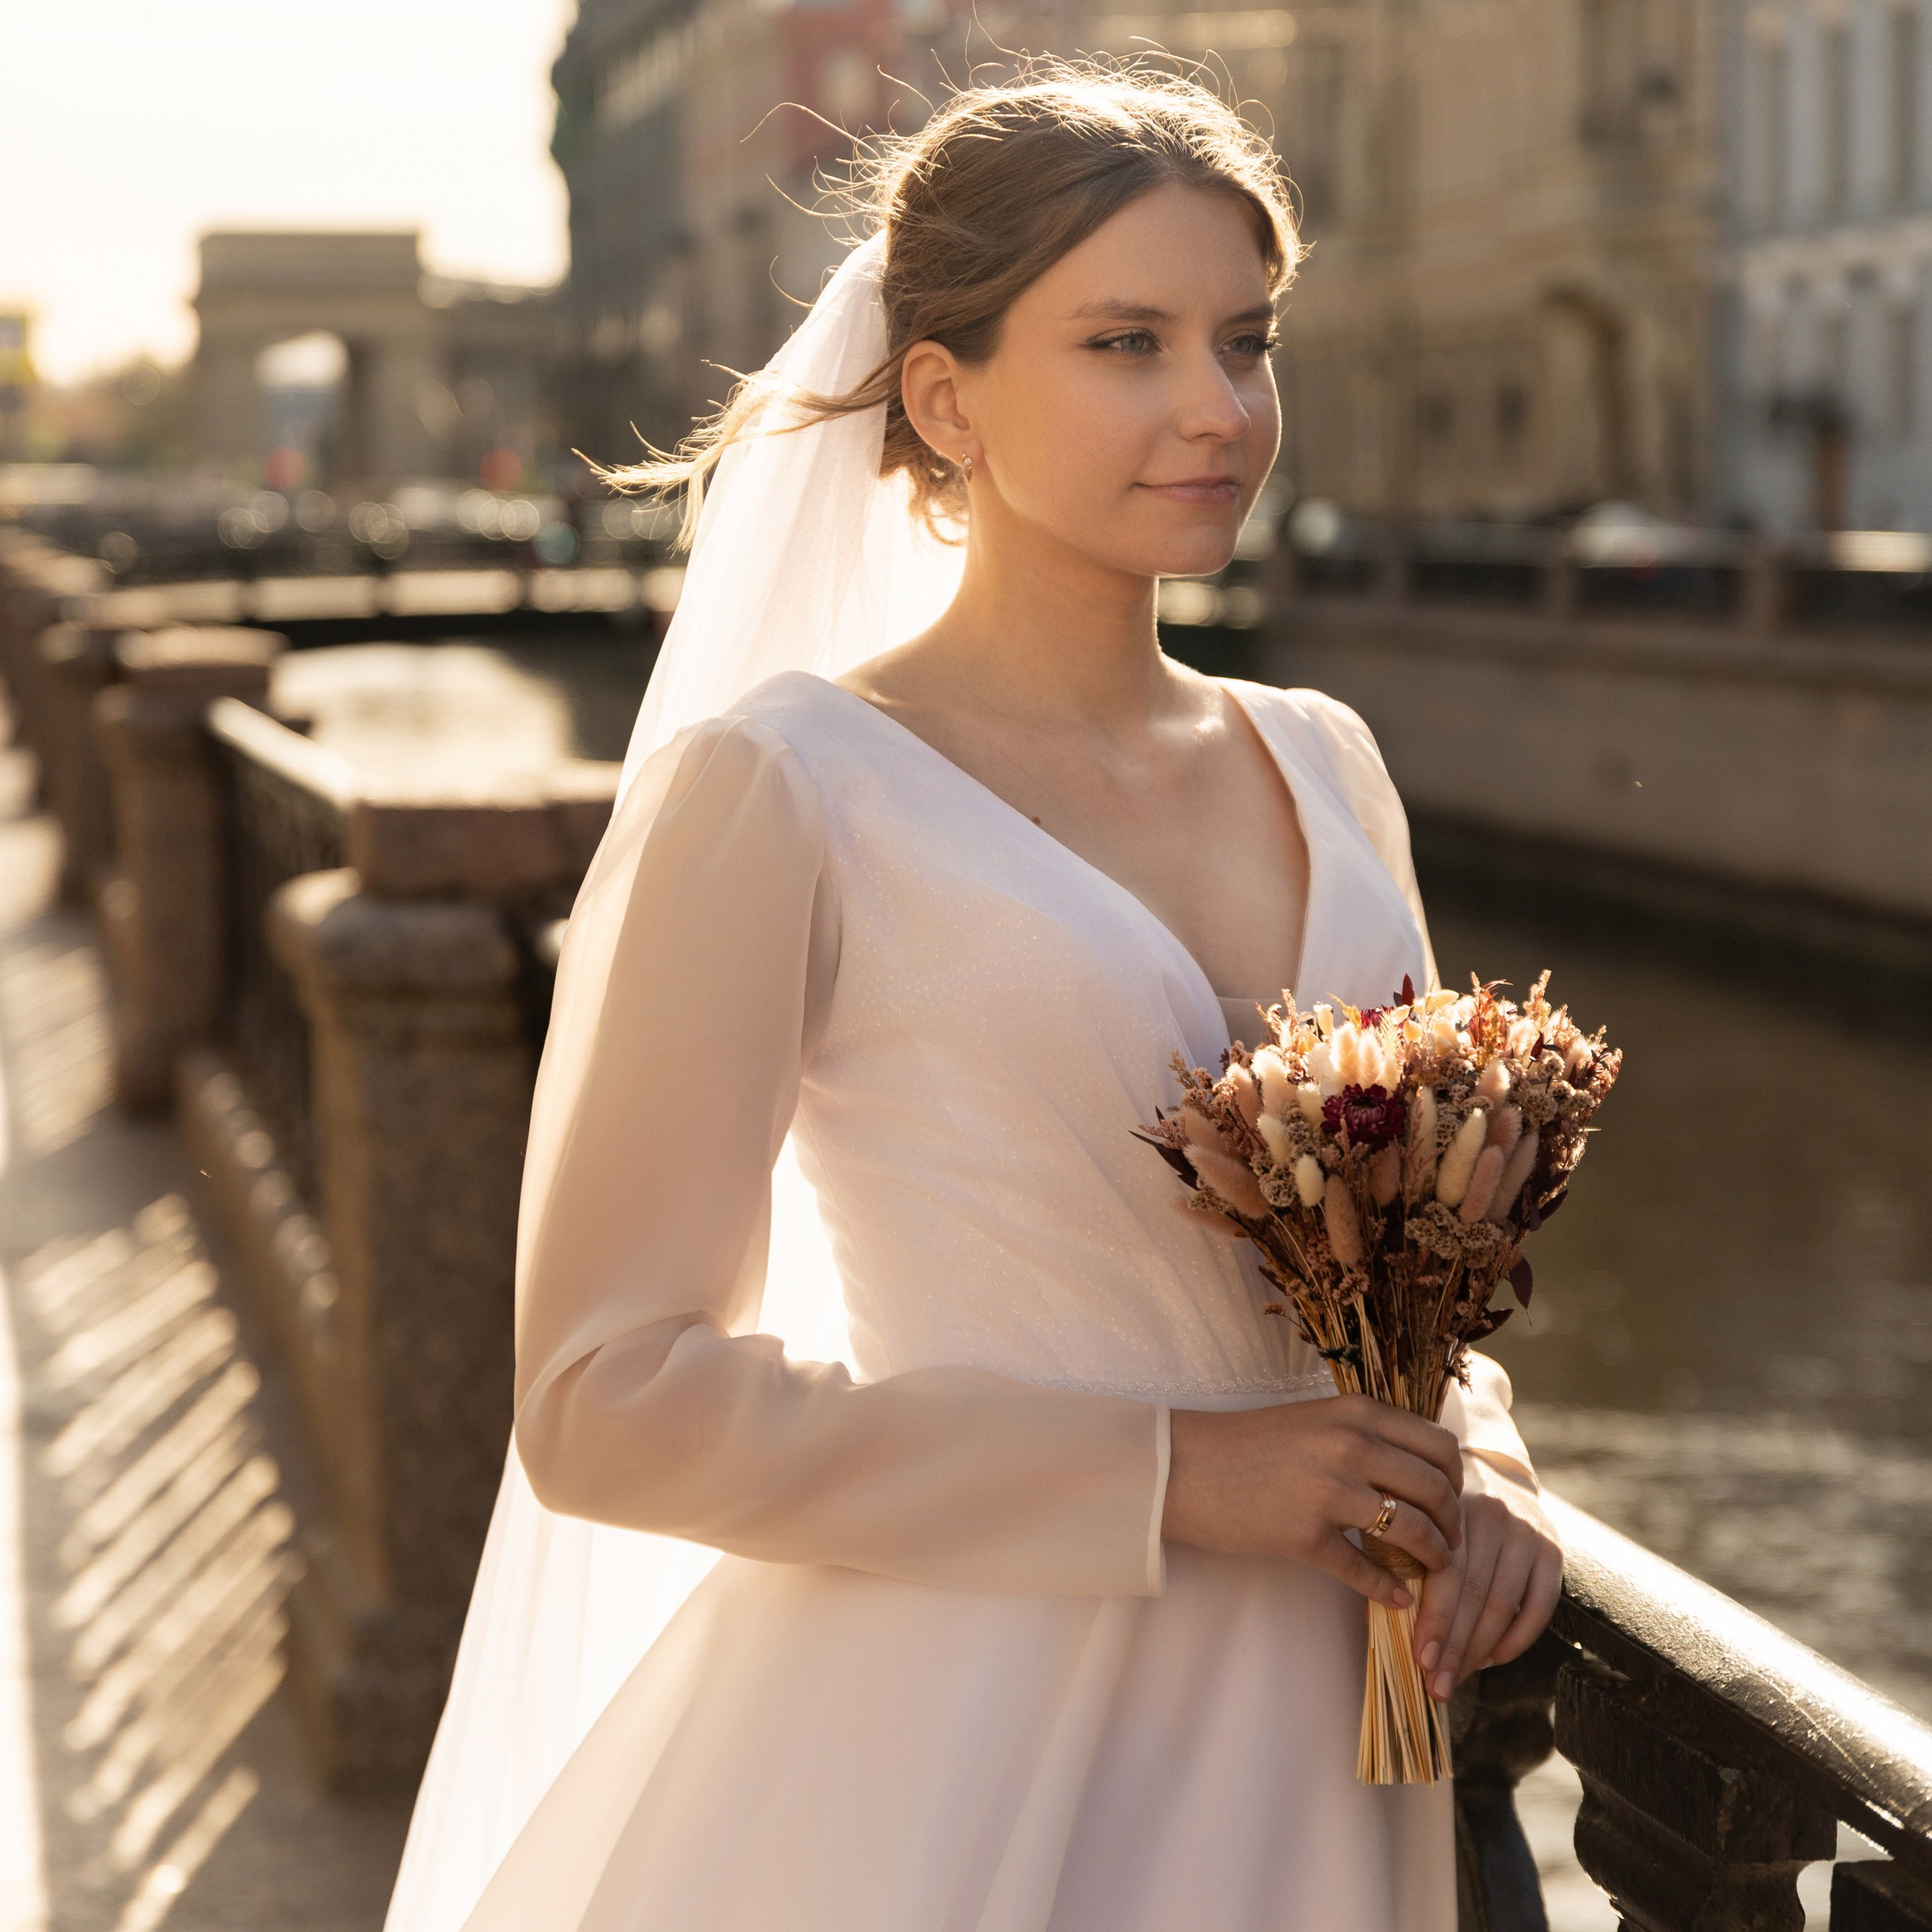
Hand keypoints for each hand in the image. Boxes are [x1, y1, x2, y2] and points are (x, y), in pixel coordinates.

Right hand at [1164, 1394, 1463, 1609]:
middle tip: (1448, 1542)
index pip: (1438, 1445)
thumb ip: (1365, 1435)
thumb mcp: (1315, 1421)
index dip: (1455, 1479)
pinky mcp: (1306, 1535)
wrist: (1184, 1467)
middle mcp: (1350, 1445)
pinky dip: (1389, 1590)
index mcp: (1356, 1412)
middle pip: (1436, 1489)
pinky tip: (1397, 1598)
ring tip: (1429, 1569)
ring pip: (1412, 1530)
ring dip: (1433, 1558)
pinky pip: (1366, 1571)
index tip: (1449, 1501)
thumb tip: (1417, 1468)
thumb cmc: (1248, 1443)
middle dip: (1452, 1523)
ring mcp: (1329, 1491)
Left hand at [1412, 1473, 1561, 1701]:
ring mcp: (1528, 1533)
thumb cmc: (1439, 1508)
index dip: (1436, 1621)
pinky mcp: (1554, 1551)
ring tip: (1457, 1679)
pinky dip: (1516, 1640)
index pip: (1447, 1573)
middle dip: (1455, 1647)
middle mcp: (1495, 1515)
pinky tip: (1491, 1659)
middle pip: (1475, 1595)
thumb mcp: (1416, 1517)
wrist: (1494, 1472)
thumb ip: (1400, 1557)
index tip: (1421, 1661)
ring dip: (1480, 1651)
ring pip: (1504, 1606)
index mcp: (1453, 1505)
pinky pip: (1539, 1608)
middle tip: (1437, 1687)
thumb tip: (1383, 1617)